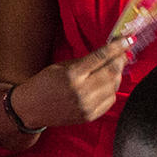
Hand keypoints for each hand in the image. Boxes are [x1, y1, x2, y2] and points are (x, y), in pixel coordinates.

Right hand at [15, 42, 131, 130]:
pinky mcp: (89, 116)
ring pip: (114, 87)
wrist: (30, 109)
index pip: (101, 57)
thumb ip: (85, 61)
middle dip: (120, 60)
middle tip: (122, 54)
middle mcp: (81, 92)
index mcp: (72, 75)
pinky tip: (106, 84)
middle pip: (112, 73)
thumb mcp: (60, 67)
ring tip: (113, 68)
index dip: (117, 47)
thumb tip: (108, 54)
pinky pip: (110, 100)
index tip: (126, 40)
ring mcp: (86, 106)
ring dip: (117, 75)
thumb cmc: (43, 84)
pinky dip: (112, 90)